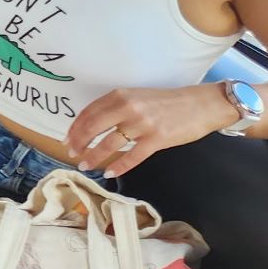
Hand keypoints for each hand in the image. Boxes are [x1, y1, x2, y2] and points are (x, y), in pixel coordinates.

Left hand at [68, 85, 232, 177]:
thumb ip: (117, 107)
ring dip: (94, 156)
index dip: (75, 127)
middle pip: (93, 127)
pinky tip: (110, 173)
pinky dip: (119, 166)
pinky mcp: (157, 139)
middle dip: (79, 142)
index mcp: (121, 95)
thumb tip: (93, 124)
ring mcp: (143, 124)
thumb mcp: (137, 97)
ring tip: (86, 165)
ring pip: (109, 143)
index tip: (67, 138)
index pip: (89, 112)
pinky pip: (132, 156)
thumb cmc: (167, 102)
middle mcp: (128, 107)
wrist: (200, 104)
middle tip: (71, 153)